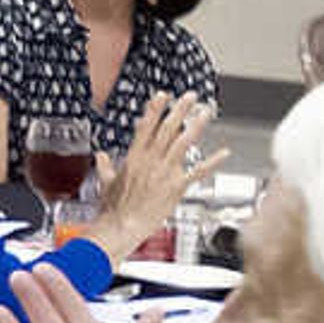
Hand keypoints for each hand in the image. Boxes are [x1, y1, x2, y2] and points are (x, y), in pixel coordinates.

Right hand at [87, 93, 225, 256]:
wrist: (122, 226)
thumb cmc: (114, 209)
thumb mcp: (105, 182)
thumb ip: (104, 166)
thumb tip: (100, 156)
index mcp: (134, 157)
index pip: (146, 127)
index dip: (155, 110)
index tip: (163, 96)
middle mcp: (151, 161)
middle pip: (168, 129)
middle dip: (180, 110)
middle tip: (190, 97)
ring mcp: (165, 172)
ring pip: (183, 143)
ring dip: (196, 126)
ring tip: (205, 113)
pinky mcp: (177, 186)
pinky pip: (197, 171)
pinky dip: (212, 162)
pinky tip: (223, 153)